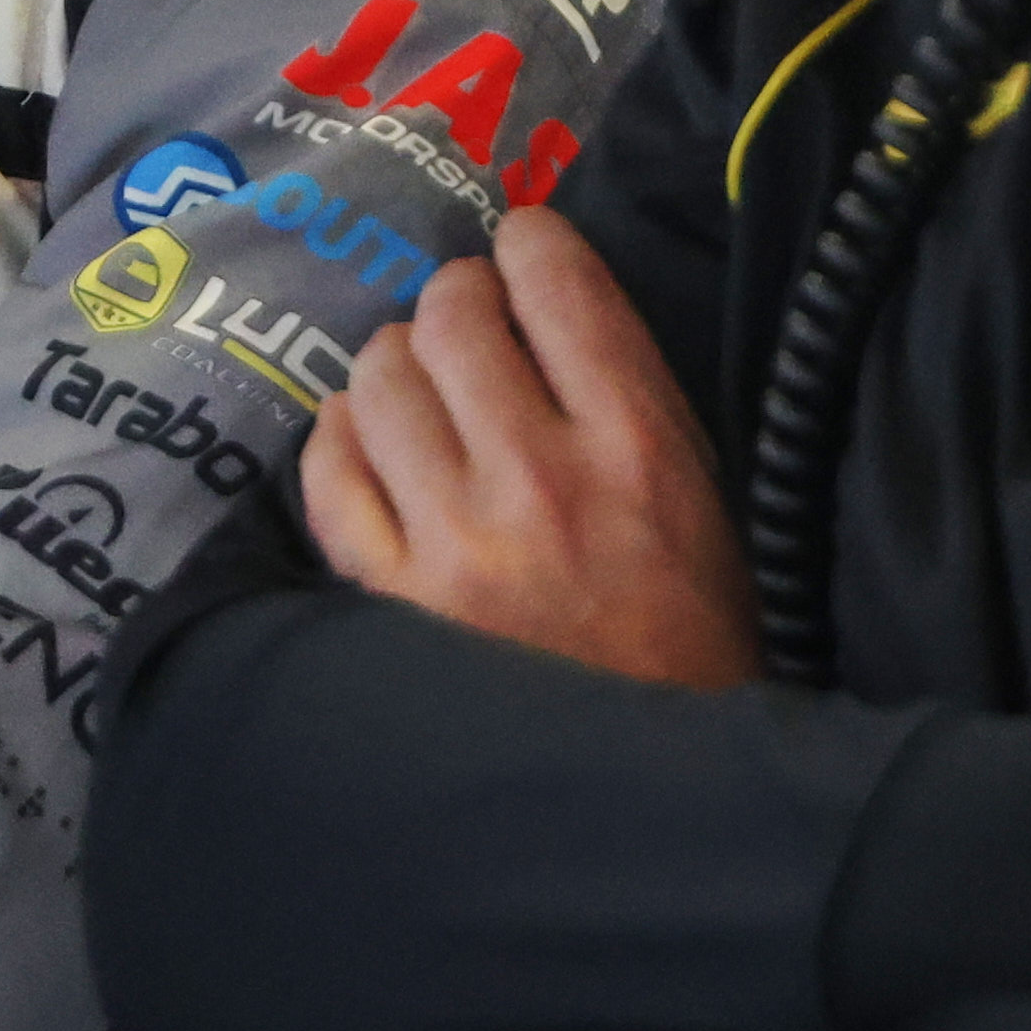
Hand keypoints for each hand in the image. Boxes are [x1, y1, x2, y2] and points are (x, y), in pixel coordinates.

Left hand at [302, 203, 756, 685]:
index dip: (527, 243)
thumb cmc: (689, 633)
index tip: (518, 250)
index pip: (556, 282)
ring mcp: (453, 541)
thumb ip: (628, 392)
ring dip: (396, 365)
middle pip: (451, 313)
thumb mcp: (702, 497)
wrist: (652, 788)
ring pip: (378, 375)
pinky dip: (342, 437)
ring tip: (421, 391)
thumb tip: (541, 289)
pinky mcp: (388, 597)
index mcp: (637, 447)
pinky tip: (370, 445)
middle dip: (457, 301)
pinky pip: (328, 466)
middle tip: (467, 325)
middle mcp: (539, 480)